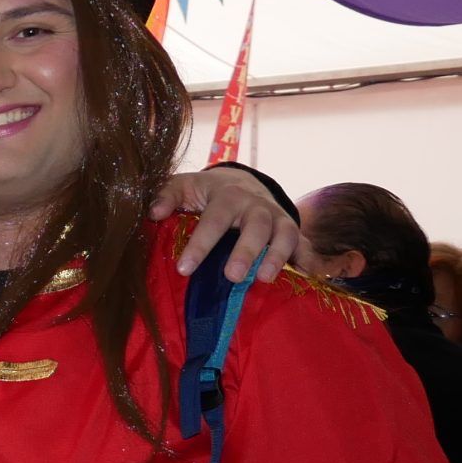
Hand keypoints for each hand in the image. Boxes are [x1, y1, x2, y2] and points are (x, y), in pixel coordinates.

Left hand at [150, 166, 296, 281]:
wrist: (241, 183)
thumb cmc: (207, 191)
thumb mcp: (185, 186)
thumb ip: (167, 196)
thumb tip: (153, 213)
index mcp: (228, 196)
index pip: (214, 220)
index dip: (200, 244)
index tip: (184, 269)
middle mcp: (257, 206)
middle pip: (256, 227)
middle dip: (246, 251)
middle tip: (233, 277)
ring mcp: (277, 218)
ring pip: (285, 234)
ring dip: (278, 256)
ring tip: (264, 279)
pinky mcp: (291, 232)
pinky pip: (304, 245)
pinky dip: (308, 259)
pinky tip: (308, 275)